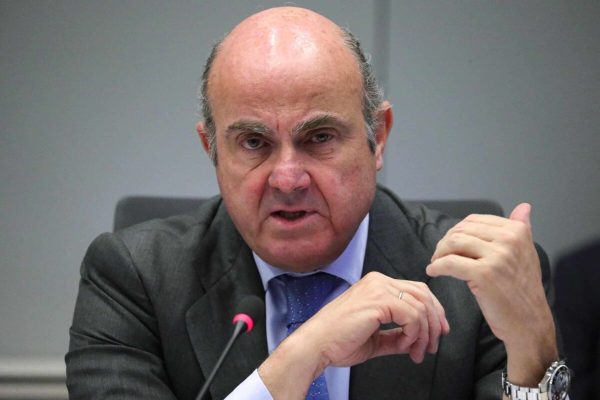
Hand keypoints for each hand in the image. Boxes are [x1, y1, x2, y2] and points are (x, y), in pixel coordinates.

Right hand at [258, 272, 448, 397]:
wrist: (316, 345)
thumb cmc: (336, 342)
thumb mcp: (375, 339)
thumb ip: (396, 336)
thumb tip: (415, 340)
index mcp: (376, 285)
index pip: (416, 291)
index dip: (432, 312)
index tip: (437, 333)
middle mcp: (378, 281)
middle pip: (424, 294)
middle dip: (434, 323)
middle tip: (432, 346)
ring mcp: (378, 288)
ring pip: (421, 305)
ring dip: (424, 333)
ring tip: (416, 351)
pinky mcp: (378, 300)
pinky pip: (412, 315)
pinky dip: (414, 334)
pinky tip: (404, 345)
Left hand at [426, 203, 557, 384]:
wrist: (529, 322)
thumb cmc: (522, 290)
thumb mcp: (526, 253)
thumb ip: (521, 228)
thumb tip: (524, 206)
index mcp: (517, 231)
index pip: (474, 220)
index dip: (457, 231)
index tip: (450, 245)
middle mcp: (509, 239)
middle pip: (461, 230)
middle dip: (445, 242)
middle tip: (439, 256)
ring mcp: (497, 256)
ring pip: (454, 243)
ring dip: (439, 253)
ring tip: (437, 263)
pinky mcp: (484, 274)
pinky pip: (450, 263)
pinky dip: (437, 266)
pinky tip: (434, 271)